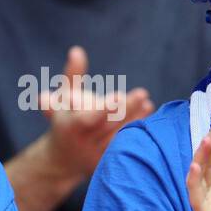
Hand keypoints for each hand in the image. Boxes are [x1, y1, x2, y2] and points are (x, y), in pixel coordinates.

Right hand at [43, 46, 152, 178]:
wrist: (63, 160)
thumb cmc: (64, 119)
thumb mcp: (62, 98)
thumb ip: (72, 76)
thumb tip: (77, 50)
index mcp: (71, 126)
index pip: (88, 119)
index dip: (103, 109)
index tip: (117, 95)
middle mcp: (85, 142)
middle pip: (108, 125)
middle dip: (126, 109)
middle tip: (141, 93)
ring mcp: (99, 154)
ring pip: (120, 135)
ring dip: (136, 117)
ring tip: (146, 101)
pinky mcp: (110, 160)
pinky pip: (127, 143)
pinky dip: (138, 127)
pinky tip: (148, 110)